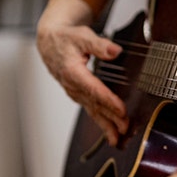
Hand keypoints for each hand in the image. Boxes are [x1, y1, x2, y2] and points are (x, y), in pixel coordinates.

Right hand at [36, 0, 127, 144]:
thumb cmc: (66, 38)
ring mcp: (74, 92)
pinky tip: (109, 130)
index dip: (108, 101)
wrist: (50, 42)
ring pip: (92, 110)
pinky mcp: (77, 94)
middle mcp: (72, 85)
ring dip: (105, 125)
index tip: (122, 111)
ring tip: (117, 140)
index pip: (93, 90)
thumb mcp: (82, 36)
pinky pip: (90, 109)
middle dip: (111, 119)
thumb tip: (115, 50)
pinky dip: (100, 120)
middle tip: (126, 129)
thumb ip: (100, 45)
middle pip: (94, 104)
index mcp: (72, 72)